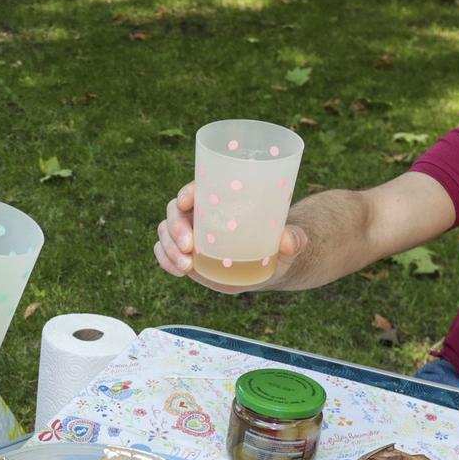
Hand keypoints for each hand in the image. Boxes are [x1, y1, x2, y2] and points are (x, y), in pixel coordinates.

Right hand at [154, 182, 308, 293]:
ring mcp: (190, 235)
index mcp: (221, 199)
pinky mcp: (185, 254)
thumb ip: (293, 239)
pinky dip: (165, 261)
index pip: (198, 188)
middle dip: (175, 227)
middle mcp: (201, 214)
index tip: (187, 202)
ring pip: (166, 233)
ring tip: (186, 266)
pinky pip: (165, 253)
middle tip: (189, 247)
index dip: (187, 192)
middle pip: (175, 211)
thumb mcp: (289, 240)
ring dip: (169, 248)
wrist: (268, 266)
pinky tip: (177, 270)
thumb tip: (288, 241)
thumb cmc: (278, 244)